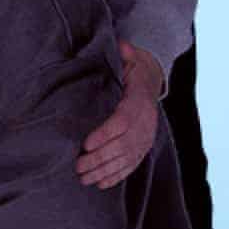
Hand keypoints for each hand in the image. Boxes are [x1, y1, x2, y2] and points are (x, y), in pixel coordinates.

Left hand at [77, 41, 162, 188]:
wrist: (151, 81)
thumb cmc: (132, 70)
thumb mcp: (130, 58)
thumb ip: (125, 54)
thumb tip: (121, 45)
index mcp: (138, 102)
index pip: (123, 121)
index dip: (106, 134)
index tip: (86, 144)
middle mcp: (145, 123)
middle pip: (123, 145)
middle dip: (100, 159)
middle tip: (77, 167)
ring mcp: (146, 137)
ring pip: (126, 159)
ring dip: (105, 171)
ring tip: (84, 179)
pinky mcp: (143, 147)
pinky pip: (132, 164)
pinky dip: (117, 176)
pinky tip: (101, 184)